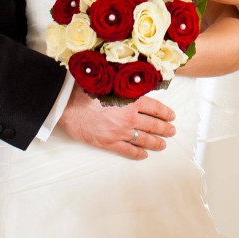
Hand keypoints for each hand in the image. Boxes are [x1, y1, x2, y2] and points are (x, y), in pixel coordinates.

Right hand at [57, 87, 176, 160]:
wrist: (67, 106)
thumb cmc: (85, 91)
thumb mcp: (109, 82)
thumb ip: (123, 85)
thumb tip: (133, 82)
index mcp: (130, 100)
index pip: (154, 107)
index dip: (165, 112)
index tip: (171, 116)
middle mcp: (129, 117)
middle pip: (153, 124)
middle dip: (164, 128)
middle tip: (171, 131)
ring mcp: (120, 132)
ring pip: (144, 139)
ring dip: (155, 142)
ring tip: (163, 145)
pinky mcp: (109, 143)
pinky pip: (128, 151)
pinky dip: (137, 154)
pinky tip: (143, 155)